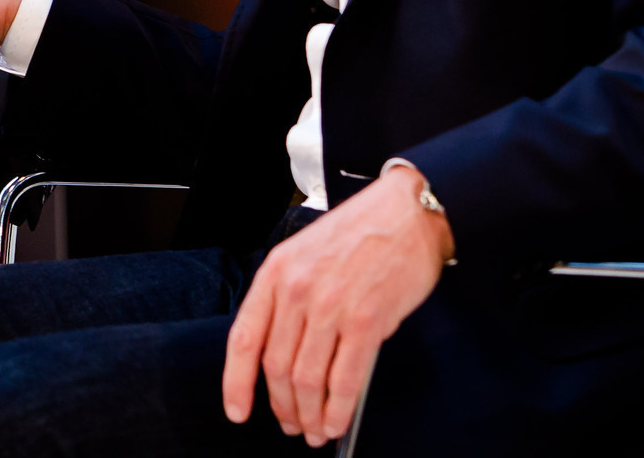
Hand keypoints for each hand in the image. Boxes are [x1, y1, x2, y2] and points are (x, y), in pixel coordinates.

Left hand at [222, 165, 452, 445]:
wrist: (407, 213)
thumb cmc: (359, 233)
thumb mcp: (305, 254)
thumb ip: (291, 301)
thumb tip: (291, 360)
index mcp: (276, 272)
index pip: (244, 339)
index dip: (236, 382)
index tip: (237, 411)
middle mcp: (297, 290)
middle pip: (276, 366)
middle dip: (282, 406)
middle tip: (291, 424)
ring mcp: (331, 306)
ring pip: (308, 379)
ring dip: (309, 414)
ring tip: (314, 429)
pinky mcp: (367, 320)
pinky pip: (345, 379)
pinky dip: (339, 409)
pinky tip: (337, 421)